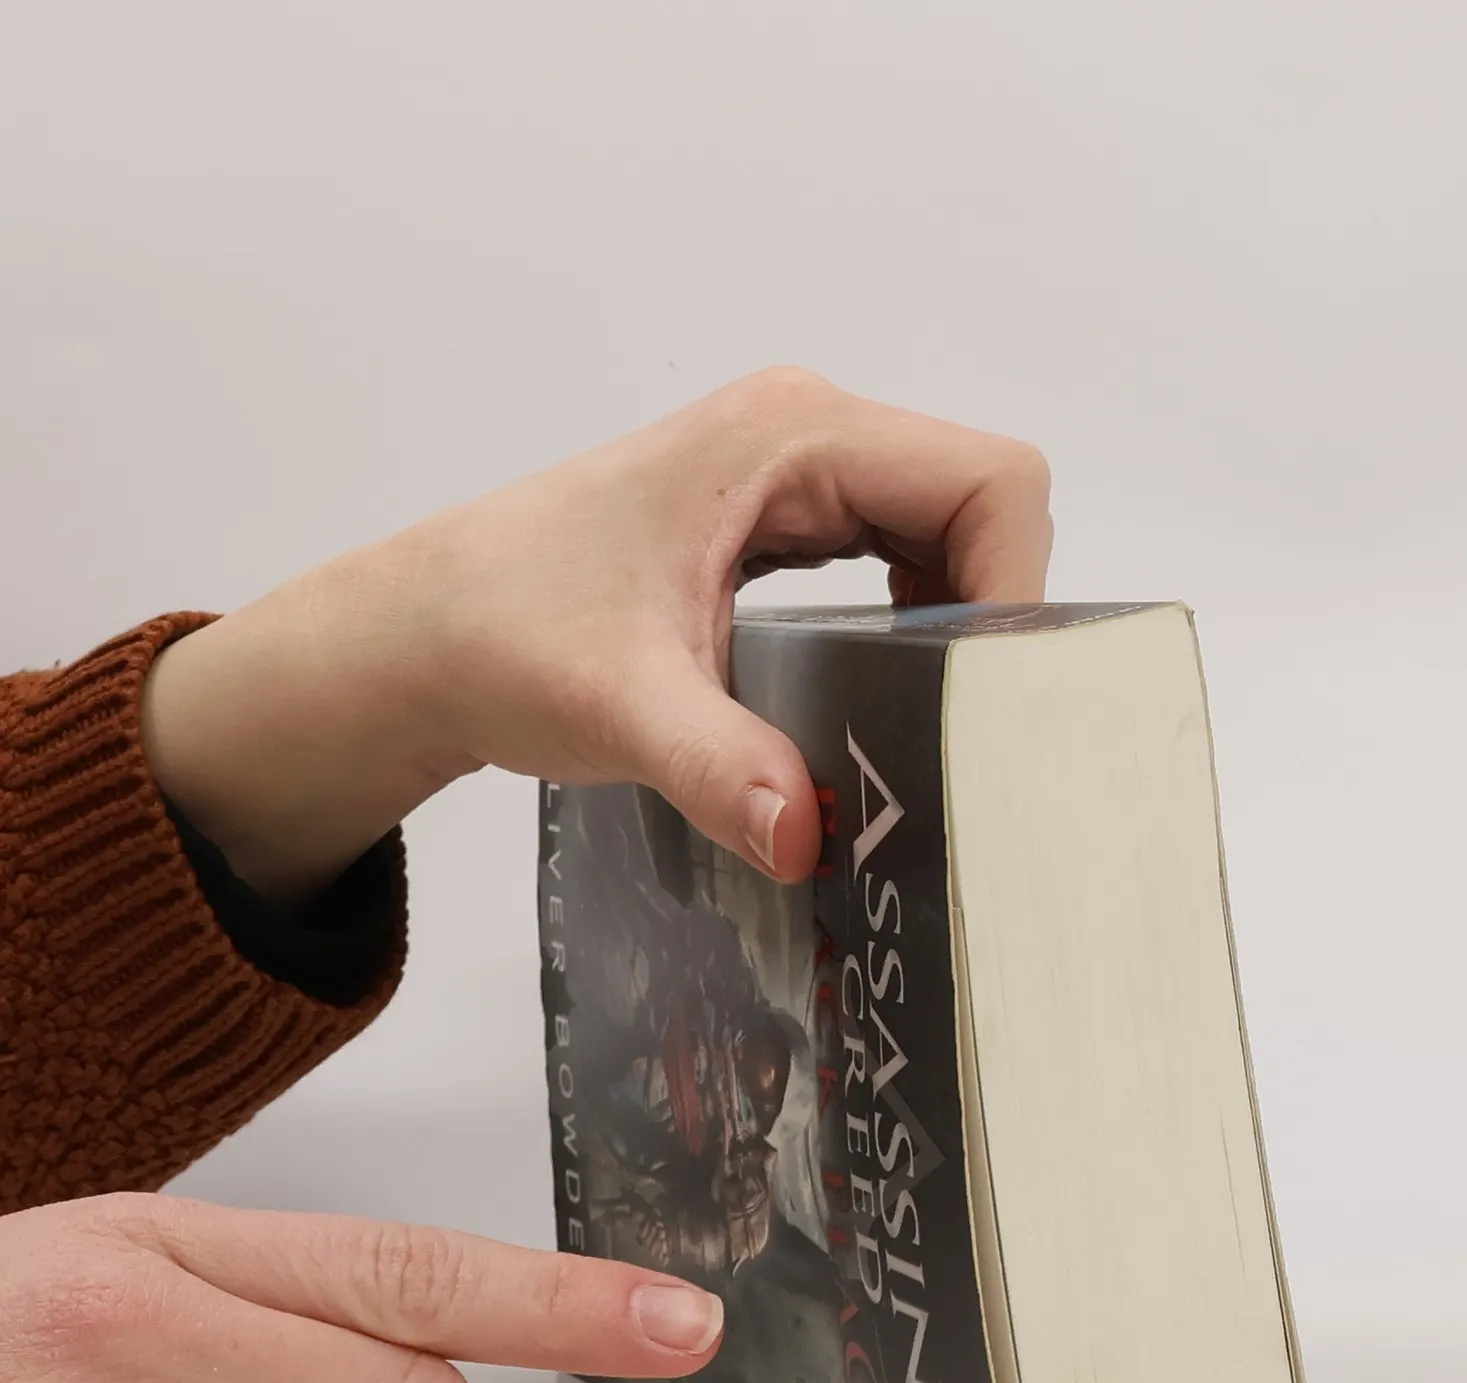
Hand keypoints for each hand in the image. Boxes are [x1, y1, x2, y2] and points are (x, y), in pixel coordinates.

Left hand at [143, 367, 1052, 900]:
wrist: (428, 631)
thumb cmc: (506, 632)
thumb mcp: (620, 706)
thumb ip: (721, 767)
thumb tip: (808, 840)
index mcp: (791, 437)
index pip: (988, 480)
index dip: (1016, 584)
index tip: (982, 697)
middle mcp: (810, 435)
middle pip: (984, 503)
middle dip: (994, 615)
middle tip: (965, 730)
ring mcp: (800, 474)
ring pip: (950, 532)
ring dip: (958, 625)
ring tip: (932, 725)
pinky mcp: (787, 520)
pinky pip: (902, 557)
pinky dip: (916, 625)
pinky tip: (886, 699)